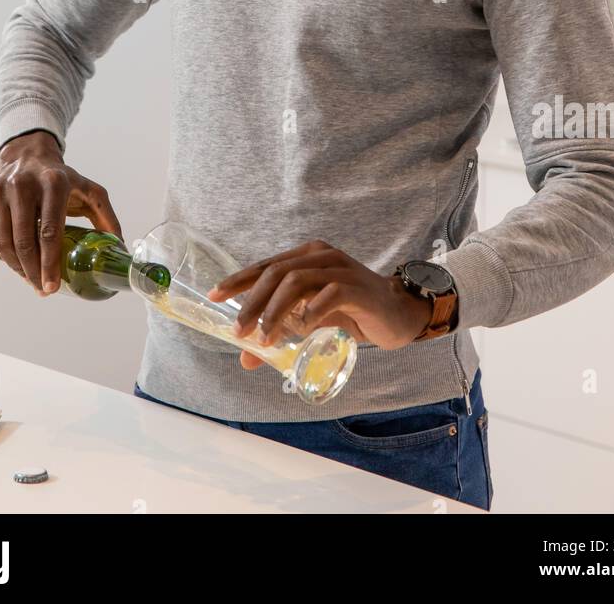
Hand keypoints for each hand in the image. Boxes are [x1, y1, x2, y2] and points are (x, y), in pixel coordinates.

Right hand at [0, 130, 122, 295]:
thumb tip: (119, 249)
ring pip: (1, 242)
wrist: (29, 155)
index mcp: (54, 182)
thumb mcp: (89, 192)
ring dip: (14, 267)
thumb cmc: (61, 180)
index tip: (52, 287)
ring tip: (28, 276)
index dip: (50, 264)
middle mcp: (22, 182)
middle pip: (23, 241)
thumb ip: (106, 218)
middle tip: (41, 288)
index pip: (49, 232)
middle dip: (32, 272)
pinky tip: (8, 258)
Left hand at [205, 239, 435, 369]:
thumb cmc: (351, 312)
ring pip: (296, 281)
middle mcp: (321, 255)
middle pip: (276, 273)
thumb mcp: (311, 322)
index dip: (238, 279)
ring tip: (265, 338)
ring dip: (275, 311)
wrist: (398, 313)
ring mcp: (339, 268)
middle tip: (240, 332)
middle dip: (252, 303)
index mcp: (307, 256)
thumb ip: (281, 334)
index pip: (266, 265)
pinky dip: (310, 312)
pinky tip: (303, 329)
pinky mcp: (356, 287)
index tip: (214, 296)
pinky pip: (328, 294)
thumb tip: (245, 358)